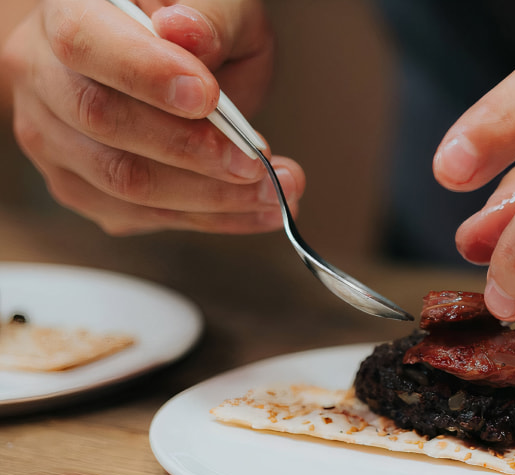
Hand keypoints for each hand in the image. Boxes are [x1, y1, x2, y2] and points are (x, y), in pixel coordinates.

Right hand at [0, 0, 304, 234]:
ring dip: (209, 196)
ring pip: (120, 182)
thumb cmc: (193, 25)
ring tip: (274, 190)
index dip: (146, 75)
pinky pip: (139, 215)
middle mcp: (43, 73)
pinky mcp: (79, 185)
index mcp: (69, 10)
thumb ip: (209, 17)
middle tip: (256, 161)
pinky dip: (208, 217)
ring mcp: (53, 135)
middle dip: (191, 150)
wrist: (168, 59)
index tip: (208, 98)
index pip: (85, 43)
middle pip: (101, 120)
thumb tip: (188, 33)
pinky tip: (255, 209)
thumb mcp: (219, 3)